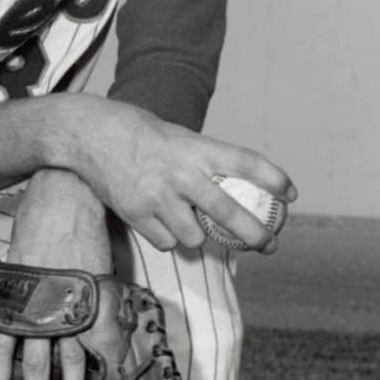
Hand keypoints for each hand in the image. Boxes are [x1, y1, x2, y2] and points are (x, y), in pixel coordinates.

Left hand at [0, 169, 108, 379]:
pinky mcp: (94, 296)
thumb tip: (9, 321)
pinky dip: (103, 359)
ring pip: (67, 357)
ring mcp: (68, 304)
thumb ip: (12, 294)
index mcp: (12, 298)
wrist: (65, 195)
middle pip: (34, 363)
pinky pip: (99, 336)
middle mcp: (38, 307)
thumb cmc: (35, 223)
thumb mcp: (13, 261)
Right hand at [53, 95, 296, 254]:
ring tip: (194, 227)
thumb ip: (204, 160)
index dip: (273, 179)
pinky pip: (166, 242)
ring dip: (199, 238)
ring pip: (195, 238)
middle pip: (229, 213)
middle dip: (256, 235)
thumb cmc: (140, 134)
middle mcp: (180, 173)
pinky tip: (162, 224)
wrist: (89, 134)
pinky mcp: (136, 215)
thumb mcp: (179, 137)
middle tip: (270, 245)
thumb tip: (237, 187)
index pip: (245, 162)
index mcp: (195, 148)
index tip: (291, 195)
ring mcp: (158, 197)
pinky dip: (168, 238)